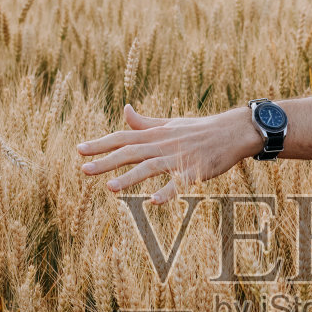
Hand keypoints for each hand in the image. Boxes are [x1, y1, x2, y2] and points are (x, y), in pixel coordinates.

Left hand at [77, 104, 258, 203]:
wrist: (232, 131)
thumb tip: (125, 109)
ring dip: (130, 177)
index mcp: (155, 134)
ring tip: (110, 188)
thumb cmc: (200, 129)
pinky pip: (178, 183)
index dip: (101, 143)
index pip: (122, 137)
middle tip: (83, 169)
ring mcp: (178, 157)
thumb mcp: (170, 123)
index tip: (79, 150)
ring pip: (150, 167)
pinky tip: (152, 202)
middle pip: (130, 152)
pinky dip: (166, 192)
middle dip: (106, 161)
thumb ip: (145, 122)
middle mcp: (163, 144)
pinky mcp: (195, 171)